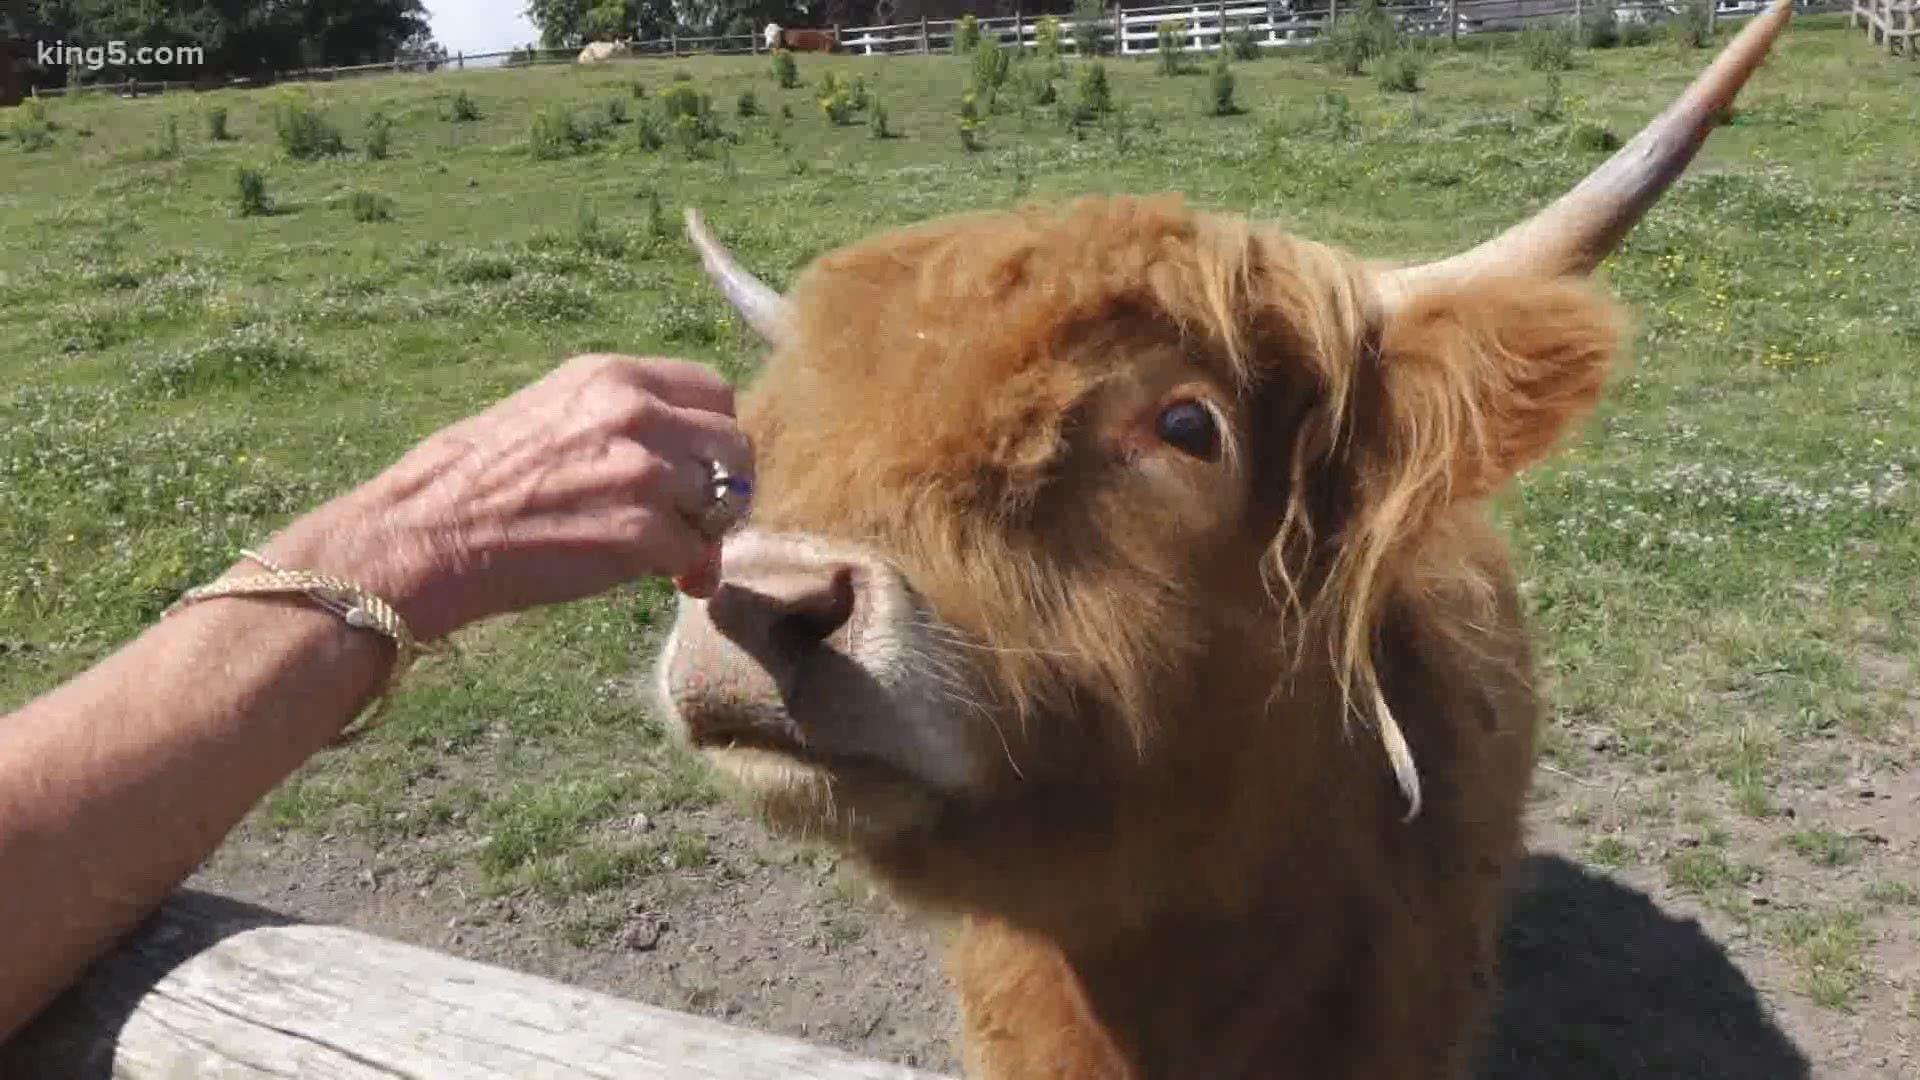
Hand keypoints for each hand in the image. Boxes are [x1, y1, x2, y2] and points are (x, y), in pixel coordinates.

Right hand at [255, 354, 751, 641]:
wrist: (420, 539)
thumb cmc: (467, 486)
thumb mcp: (547, 414)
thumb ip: (616, 421)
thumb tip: (674, 454)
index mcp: (610, 375)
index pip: (712, 391)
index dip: (713, 437)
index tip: (696, 470)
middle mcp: (635, 411)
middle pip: (734, 445)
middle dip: (725, 487)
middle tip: (700, 523)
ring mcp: (643, 471)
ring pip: (725, 501)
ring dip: (708, 534)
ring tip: (676, 558)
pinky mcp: (641, 532)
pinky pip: (697, 554)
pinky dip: (683, 572)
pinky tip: (656, 580)